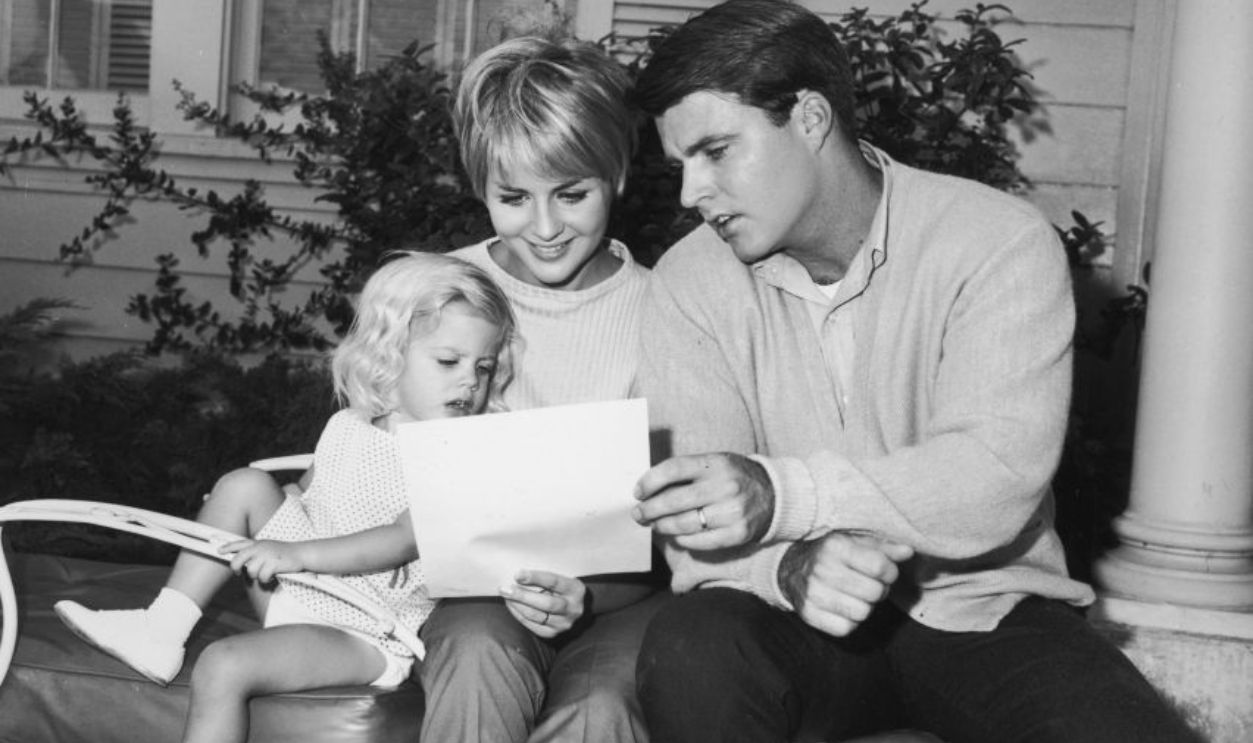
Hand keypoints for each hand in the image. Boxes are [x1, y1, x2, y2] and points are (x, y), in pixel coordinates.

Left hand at [219, 539, 305, 583]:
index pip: (239, 544)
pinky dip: (266, 580)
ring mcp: (266, 555)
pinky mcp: (273, 563)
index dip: (227, 547)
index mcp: (258, 543)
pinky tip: (272, 576)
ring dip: (257, 576)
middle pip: (237, 560)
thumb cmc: (284, 553)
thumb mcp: (268, 547)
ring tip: (266, 573)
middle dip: (236, 569)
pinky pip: (262, 577)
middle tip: (239, 573)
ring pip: (250, 571)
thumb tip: (242, 565)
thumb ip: (255, 552)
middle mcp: (259, 548)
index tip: (219, 550)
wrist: (301, 553)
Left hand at [499, 570, 586, 638]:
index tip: (517, 574)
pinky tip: (512, 605)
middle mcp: (573, 608)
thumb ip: (545, 577)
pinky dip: (518, 614)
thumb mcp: (561, 578)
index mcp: (576, 589)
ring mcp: (563, 623)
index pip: (554, 582)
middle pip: (546, 603)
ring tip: (506, 595)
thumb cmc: (562, 588)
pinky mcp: (552, 634)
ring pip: (536, 616)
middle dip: (522, 596)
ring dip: (517, 605)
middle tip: (505, 589)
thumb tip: (518, 574)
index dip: (535, 578)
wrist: (574, 608)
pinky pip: (531, 625)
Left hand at [632, 453, 773, 549]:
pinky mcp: (738, 533)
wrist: (775, 494)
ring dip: (662, 526)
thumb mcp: (715, 463)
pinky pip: (699, 541)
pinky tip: (676, 536)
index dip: (649, 481)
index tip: (638, 492)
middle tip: (638, 514)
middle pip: (674, 501)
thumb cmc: (734, 478)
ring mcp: (732, 511)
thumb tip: (649, 489)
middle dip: (649, 509)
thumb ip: (687, 472)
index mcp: (716, 463)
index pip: (673, 469)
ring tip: (654, 525)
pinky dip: (682, 540)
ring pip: (684, 524)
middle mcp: (724, 486)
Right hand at [778, 532, 913, 637]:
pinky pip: (846, 629)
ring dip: (865, 606)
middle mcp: (821, 569)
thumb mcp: (857, 543)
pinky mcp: (808, 614)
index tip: (885, 571)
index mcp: (835, 546)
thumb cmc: (834, 554)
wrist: (792, 568)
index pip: (880, 567)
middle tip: (870, 584)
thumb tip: (908, 552)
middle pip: (874, 593)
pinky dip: (850, 621)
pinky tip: (845, 607)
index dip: (890, 572)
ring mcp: (813, 593)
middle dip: (879, 590)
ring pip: (862, 613)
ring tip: (857, 595)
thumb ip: (884, 548)